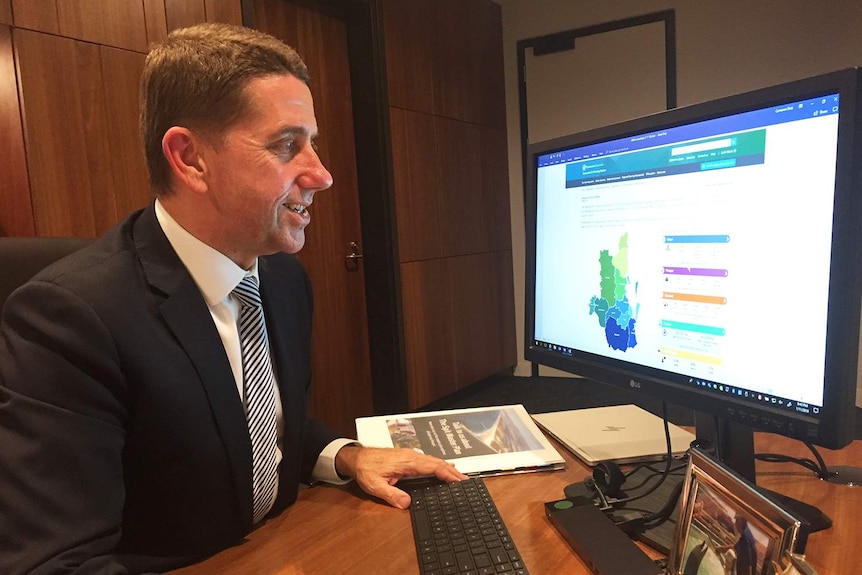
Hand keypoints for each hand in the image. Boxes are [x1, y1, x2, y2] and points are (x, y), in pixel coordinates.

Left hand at [335, 445, 467, 508]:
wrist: (355, 457)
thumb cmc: (365, 468)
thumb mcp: (375, 485)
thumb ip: (391, 494)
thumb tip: (406, 503)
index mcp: (407, 462)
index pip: (433, 467)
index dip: (448, 474)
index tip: (460, 481)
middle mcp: (411, 456)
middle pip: (438, 463)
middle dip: (453, 472)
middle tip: (467, 482)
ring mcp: (410, 456)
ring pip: (434, 460)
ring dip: (448, 468)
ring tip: (460, 477)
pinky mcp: (407, 457)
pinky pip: (428, 460)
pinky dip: (439, 466)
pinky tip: (443, 470)